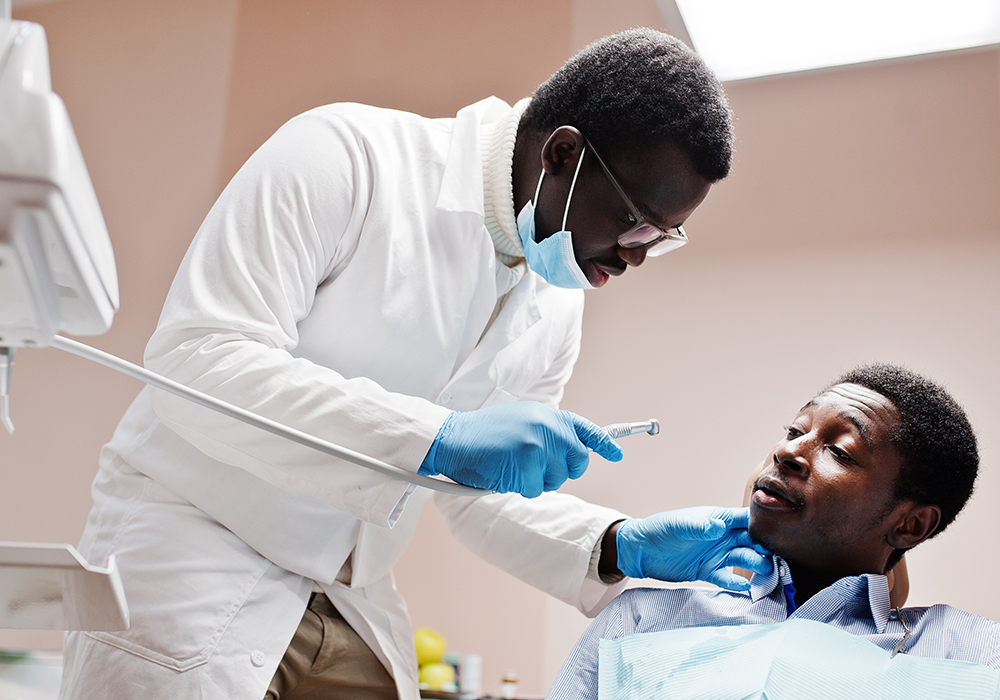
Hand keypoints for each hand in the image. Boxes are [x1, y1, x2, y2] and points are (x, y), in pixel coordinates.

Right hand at [418, 402, 622, 496]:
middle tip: (535, 468)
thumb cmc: (484, 435)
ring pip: (556, 480)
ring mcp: (538, 442)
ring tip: (512, 465)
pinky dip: (518, 488)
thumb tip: (571, 450)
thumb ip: (547, 432)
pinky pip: (534, 489)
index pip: (586, 430)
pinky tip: (503, 473)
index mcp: (548, 415)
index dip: (605, 444)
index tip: (617, 454)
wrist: (453, 438)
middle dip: (561, 471)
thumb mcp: (522, 421)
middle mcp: (548, 425)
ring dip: (535, 481)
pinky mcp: (526, 461)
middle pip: (578, 462)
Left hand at [615, 507, 771, 590]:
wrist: (641, 551)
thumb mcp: (679, 525)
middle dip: (766, 550)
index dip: (764, 526)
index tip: (780, 535)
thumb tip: (718, 526)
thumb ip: (699, 526)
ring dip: (756, 568)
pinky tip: (746, 589)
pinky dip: (738, 584)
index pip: (748, 520)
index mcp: (719, 519)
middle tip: (778, 561)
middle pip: (753, 542)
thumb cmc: (660, 530)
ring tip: (765, 577)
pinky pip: (729, 579)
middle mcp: (723, 537)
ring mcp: (718, 555)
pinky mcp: (710, 572)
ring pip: (745, 561)